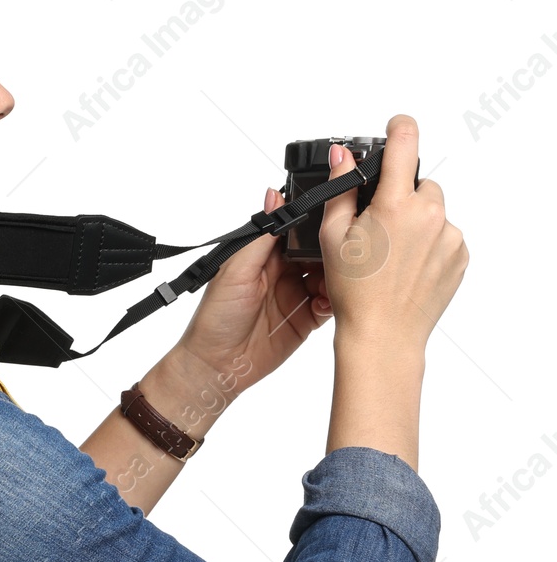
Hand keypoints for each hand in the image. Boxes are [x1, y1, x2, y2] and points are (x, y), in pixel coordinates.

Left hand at [171, 186, 333, 395]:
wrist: (216, 365)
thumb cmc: (215, 317)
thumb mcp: (235, 271)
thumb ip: (261, 238)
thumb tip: (274, 197)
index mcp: (266, 255)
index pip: (299, 230)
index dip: (317, 223)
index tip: (336, 217)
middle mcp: (285, 272)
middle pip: (321, 251)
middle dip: (336, 249)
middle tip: (346, 249)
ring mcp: (298, 295)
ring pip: (332, 276)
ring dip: (339, 275)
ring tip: (341, 276)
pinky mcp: (308, 319)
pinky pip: (332, 304)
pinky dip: (337, 300)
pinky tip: (329, 301)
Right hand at [320, 114, 467, 350]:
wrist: (384, 334)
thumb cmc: (355, 292)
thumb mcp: (332, 237)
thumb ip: (340, 191)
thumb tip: (344, 157)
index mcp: (396, 205)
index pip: (405, 144)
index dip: (400, 127)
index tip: (397, 124)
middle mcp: (430, 214)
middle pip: (419, 184)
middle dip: (400, 197)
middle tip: (377, 228)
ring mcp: (450, 236)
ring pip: (433, 211)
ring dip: (415, 222)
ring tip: (391, 254)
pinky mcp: (461, 255)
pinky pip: (445, 236)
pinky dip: (428, 244)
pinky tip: (407, 266)